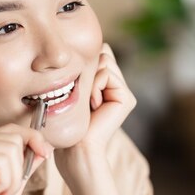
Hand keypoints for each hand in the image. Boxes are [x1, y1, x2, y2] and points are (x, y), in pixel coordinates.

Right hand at [0, 124, 53, 194]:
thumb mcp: (12, 183)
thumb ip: (26, 162)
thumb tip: (46, 144)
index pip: (10, 129)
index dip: (32, 138)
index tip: (45, 154)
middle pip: (13, 137)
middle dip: (19, 169)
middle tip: (4, 194)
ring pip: (11, 149)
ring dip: (12, 179)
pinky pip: (2, 160)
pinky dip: (4, 182)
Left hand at [55, 43, 135, 180]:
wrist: (75, 149)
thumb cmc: (67, 123)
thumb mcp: (73, 89)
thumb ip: (84, 69)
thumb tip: (89, 46)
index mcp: (106, 85)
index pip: (99, 55)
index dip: (86, 64)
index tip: (78, 89)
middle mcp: (118, 88)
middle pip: (103, 55)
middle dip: (89, 70)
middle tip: (84, 96)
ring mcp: (124, 93)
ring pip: (106, 61)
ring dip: (91, 79)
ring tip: (88, 101)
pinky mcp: (127, 98)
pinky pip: (108, 74)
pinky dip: (96, 86)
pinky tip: (94, 104)